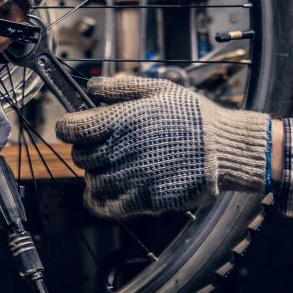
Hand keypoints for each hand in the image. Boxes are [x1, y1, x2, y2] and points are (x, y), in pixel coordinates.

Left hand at [55, 74, 271, 219]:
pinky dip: (97, 200)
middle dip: (85, 149)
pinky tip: (101, 192)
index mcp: (121, 120)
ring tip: (110, 165)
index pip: (72, 129)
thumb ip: (122, 87)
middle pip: (80, 155)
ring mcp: (130, 177)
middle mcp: (120, 150)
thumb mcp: (159, 89)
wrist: (224, 148)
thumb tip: (93, 86)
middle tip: (99, 145)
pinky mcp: (142, 199)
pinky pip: (105, 206)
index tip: (74, 127)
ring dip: (96, 173)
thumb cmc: (195, 116)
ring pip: (92, 180)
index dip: (68, 127)